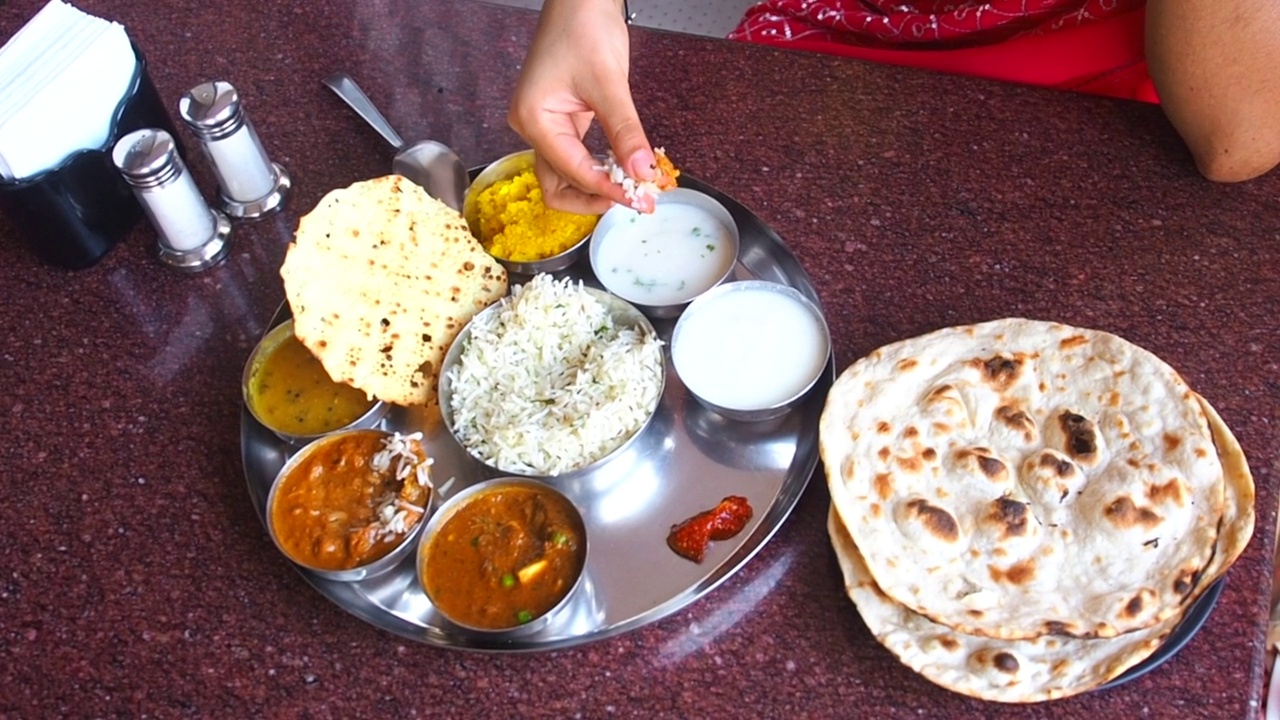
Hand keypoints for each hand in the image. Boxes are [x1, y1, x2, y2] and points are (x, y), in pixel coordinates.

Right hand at [508, 0, 656, 213]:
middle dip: (595, 198)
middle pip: (558, 186)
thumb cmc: (583, 27)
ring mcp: (545, 127)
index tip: (638, 199)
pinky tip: (624, 171)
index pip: (572, 171)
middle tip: (635, 200)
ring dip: (597, 188)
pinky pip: (576, 158)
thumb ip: (625, 131)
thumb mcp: (609, 82)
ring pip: (566, 177)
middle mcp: (533, 129)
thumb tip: (642, 172)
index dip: (606, 190)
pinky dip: (599, 169)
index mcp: (534, 120)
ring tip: (633, 189)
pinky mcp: (561, 123)